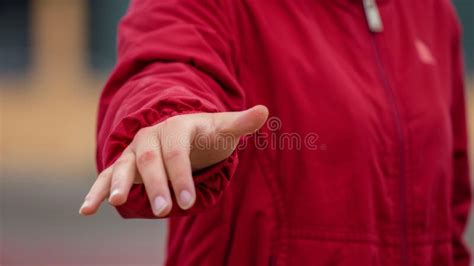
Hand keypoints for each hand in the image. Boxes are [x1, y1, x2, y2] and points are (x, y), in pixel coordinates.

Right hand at [79, 105, 268, 216]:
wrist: (186, 134)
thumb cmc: (207, 135)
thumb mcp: (224, 129)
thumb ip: (241, 123)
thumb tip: (265, 110)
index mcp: (176, 126)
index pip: (177, 151)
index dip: (181, 175)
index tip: (188, 201)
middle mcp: (152, 135)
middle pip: (149, 158)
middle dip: (155, 184)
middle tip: (163, 209)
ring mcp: (136, 149)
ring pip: (123, 165)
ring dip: (118, 183)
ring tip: (115, 203)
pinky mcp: (125, 164)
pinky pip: (107, 175)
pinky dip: (96, 191)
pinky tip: (86, 210)